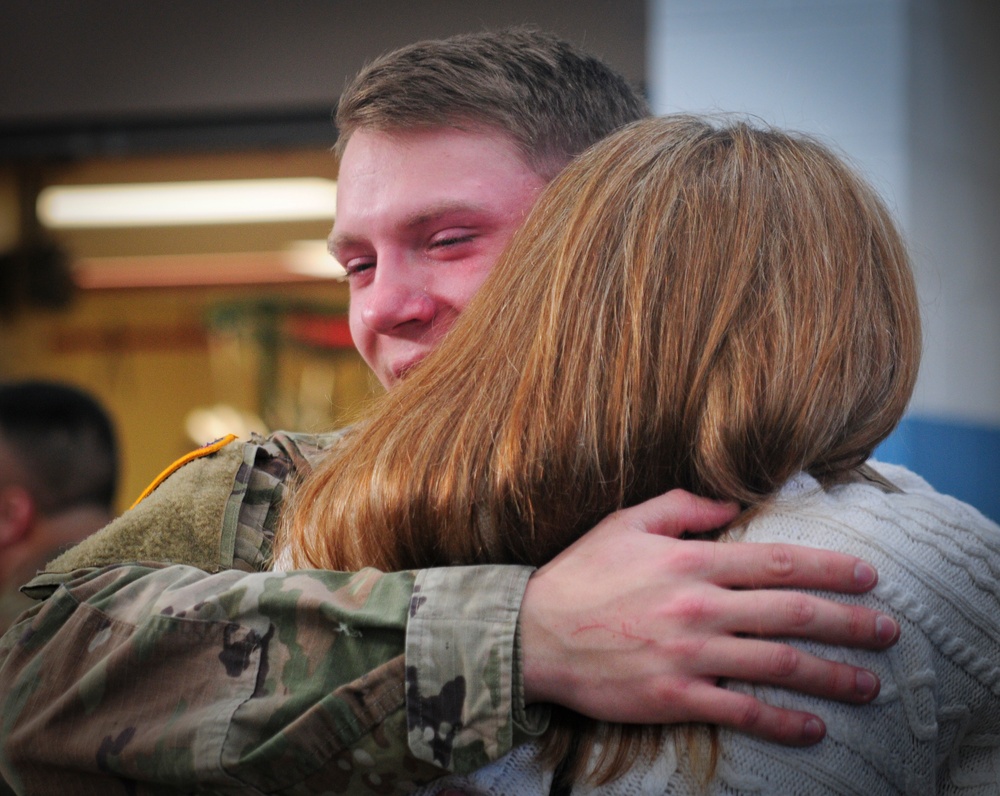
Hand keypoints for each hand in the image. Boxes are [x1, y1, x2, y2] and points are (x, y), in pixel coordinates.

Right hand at [519, 489, 898, 745]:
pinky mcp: (675, 696)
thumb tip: (732, 503)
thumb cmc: (579, 574)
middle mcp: (701, 607)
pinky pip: (742, 712)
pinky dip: (783, 722)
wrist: (533, 634)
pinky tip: (814, 726)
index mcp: (692, 561)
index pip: (780, 562)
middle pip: (794, 614)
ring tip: (870, 683)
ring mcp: (690, 655)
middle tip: (888, 630)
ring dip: (832, 675)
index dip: (832, 568)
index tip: (868, 576)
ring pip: (779, 664)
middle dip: (849, 623)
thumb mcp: (626, 522)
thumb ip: (682, 505)